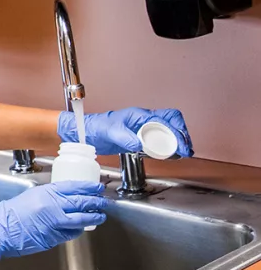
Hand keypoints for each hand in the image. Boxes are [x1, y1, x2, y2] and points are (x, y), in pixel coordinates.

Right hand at [0, 182, 107, 258]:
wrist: (1, 230)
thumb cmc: (11, 213)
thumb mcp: (31, 196)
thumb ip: (49, 196)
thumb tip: (66, 197)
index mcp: (47, 193)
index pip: (74, 187)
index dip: (89, 187)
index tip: (97, 187)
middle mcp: (53, 207)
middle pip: (82, 202)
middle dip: (96, 202)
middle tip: (104, 201)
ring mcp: (55, 223)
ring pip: (81, 219)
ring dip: (93, 217)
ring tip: (100, 215)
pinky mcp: (54, 237)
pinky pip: (71, 232)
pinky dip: (78, 229)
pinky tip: (82, 227)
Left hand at [58, 107, 192, 157]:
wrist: (85, 134)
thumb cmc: (94, 127)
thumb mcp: (109, 132)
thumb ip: (125, 137)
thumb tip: (140, 144)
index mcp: (139, 115)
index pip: (166, 120)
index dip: (176, 132)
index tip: (181, 146)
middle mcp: (144, 121)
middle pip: (172, 122)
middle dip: (182, 135)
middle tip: (185, 150)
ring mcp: (143, 130)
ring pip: (168, 131)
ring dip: (176, 141)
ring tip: (181, 153)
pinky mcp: (140, 139)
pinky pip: (159, 141)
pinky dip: (167, 147)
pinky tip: (169, 154)